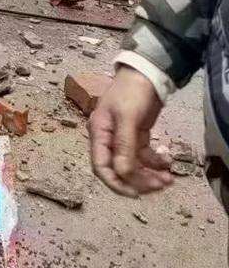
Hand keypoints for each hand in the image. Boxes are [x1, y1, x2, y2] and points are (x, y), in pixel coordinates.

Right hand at [89, 68, 173, 196]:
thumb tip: (123, 174)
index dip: (116, 184)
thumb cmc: (131, 92)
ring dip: (150, 174)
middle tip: (161, 184)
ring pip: (134, 165)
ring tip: (169, 177)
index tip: (136, 194)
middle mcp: (108, 139)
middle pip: (119, 170)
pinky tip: (167, 161)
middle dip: (139, 180)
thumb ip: (124, 147)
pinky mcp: (137, 135)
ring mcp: (123, 138)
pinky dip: (155, 163)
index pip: (101, 167)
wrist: (146, 72)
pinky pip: (144, 157)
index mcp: (99, 134)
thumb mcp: (127, 117)